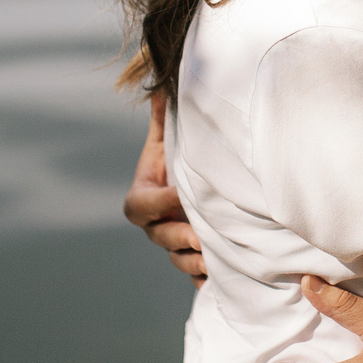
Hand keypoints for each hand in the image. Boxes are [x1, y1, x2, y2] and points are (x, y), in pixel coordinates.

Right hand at [123, 94, 204, 282]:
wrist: (197, 186)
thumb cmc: (181, 158)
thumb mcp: (170, 139)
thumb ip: (163, 117)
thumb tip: (160, 83)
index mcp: (144, 196)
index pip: (139, 206)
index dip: (157, 203)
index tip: (178, 195)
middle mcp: (156, 225)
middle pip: (160, 236)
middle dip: (179, 236)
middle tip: (201, 235)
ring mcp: (173, 244)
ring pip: (178, 259)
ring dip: (194, 261)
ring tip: (214, 259)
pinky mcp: (193, 259)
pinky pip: (196, 276)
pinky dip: (207, 279)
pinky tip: (223, 279)